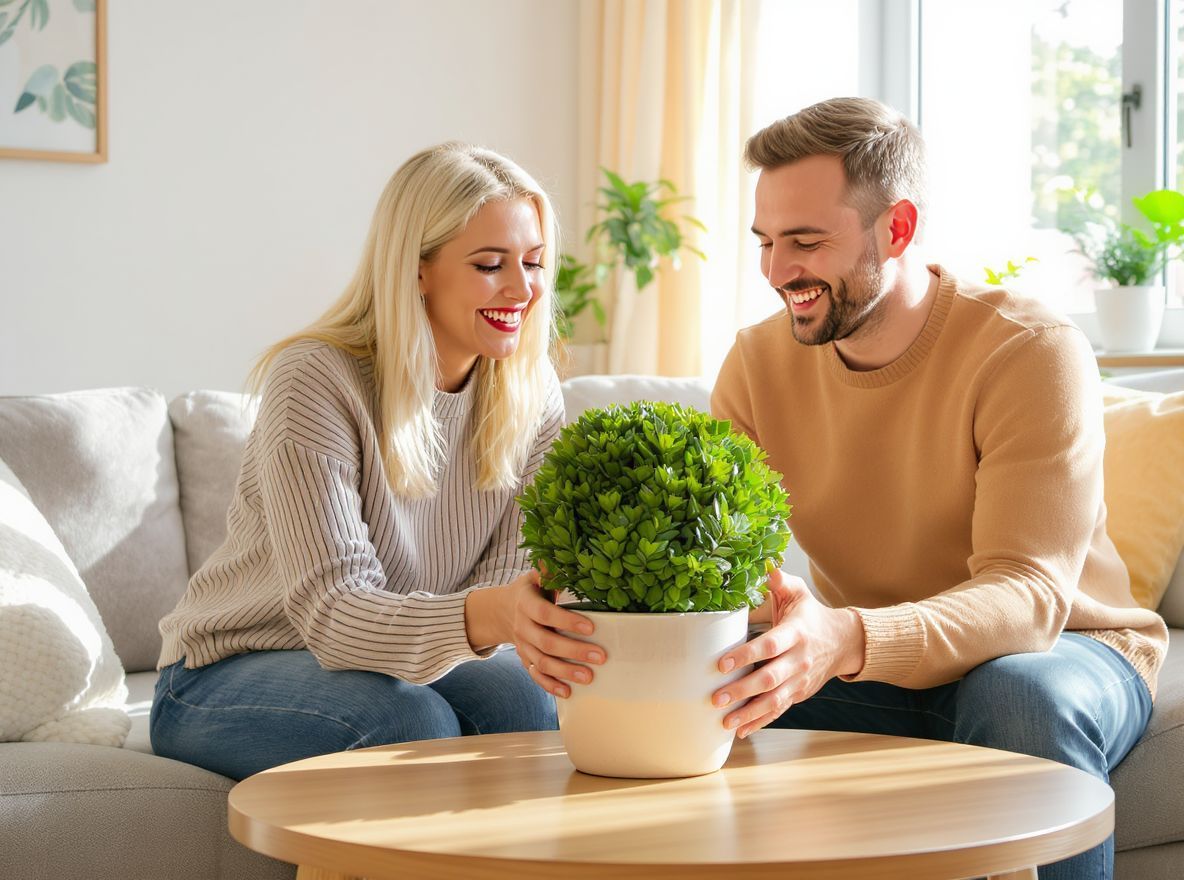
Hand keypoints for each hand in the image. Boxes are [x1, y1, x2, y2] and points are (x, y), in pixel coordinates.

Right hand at [468, 570, 606, 698]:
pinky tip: (568, 692)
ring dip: (565, 671)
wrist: (501, 610)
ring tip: (589, 677)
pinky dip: (550, 686)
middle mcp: (522, 627)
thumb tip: (568, 560)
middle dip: (574, 651)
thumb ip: (549, 571)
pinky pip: (536, 676)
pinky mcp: (525, 659)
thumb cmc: (530, 591)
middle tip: (600, 656)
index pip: (545, 613)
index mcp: (525, 603)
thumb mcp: (535, 576)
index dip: (567, 621)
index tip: (591, 628)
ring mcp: (522, 646)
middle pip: (546, 642)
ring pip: (542, 662)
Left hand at [712, 569, 864, 738]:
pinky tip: (740, 730)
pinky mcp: (798, 694)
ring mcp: (799, 681)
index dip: (746, 656)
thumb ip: (780, 580)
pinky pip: (779, 711)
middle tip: (716, 698)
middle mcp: (799, 660)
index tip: (721, 664)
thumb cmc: (811, 615)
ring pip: (774, 701)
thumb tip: (766, 566)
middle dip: (742, 690)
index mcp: (795, 634)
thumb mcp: (798, 593)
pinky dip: (760, 722)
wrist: (843, 642)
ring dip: (748, 713)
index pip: (769, 646)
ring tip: (724, 720)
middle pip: (770, 679)